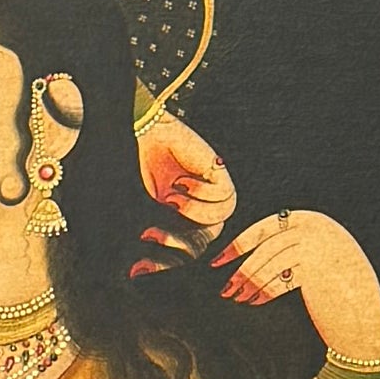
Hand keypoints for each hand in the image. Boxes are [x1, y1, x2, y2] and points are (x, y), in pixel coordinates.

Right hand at [139, 113, 236, 241]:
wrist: (154, 135)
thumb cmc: (155, 163)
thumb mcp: (161, 197)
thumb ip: (173, 216)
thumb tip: (174, 240)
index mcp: (199, 205)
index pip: (208, 234)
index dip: (190, 243)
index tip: (167, 236)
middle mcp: (211, 196)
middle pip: (218, 226)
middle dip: (193, 226)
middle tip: (170, 216)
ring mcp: (218, 182)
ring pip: (225, 212)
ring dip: (195, 208)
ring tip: (172, 196)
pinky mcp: (219, 168)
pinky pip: (221, 193)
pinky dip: (199, 192)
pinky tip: (182, 180)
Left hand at [217, 210, 379, 364]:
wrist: (366, 317)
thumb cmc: (339, 292)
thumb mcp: (318, 259)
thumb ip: (292, 247)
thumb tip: (251, 253)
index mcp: (315, 221)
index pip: (268, 226)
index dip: (240, 243)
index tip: (219, 259)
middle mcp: (317, 228)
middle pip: (265, 245)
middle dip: (240, 266)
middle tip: (223, 285)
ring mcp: (317, 246)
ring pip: (269, 262)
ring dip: (248, 281)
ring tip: (234, 296)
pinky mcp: (316, 269)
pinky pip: (279, 279)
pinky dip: (263, 291)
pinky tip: (253, 302)